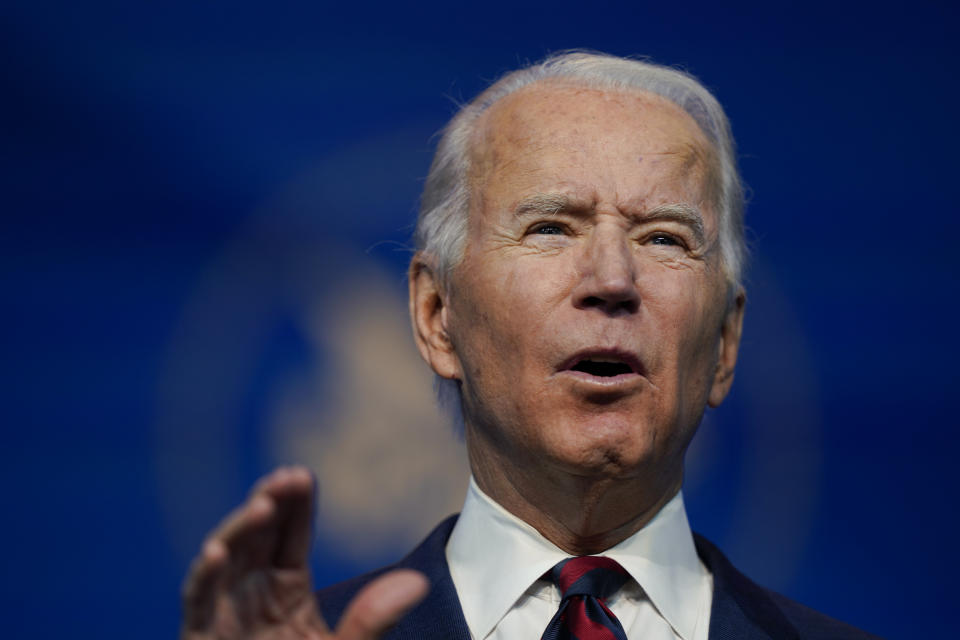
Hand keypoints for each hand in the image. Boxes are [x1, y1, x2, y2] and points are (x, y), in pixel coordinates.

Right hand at [180, 466, 428, 638]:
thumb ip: (373, 620)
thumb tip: (417, 581)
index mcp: (287, 589)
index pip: (290, 535)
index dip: (295, 505)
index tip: (304, 475)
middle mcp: (252, 593)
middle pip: (256, 536)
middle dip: (269, 502)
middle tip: (287, 478)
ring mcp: (224, 614)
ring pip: (225, 559)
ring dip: (239, 529)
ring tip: (262, 506)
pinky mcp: (200, 637)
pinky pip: (196, 603)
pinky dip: (203, 577)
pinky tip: (215, 552)